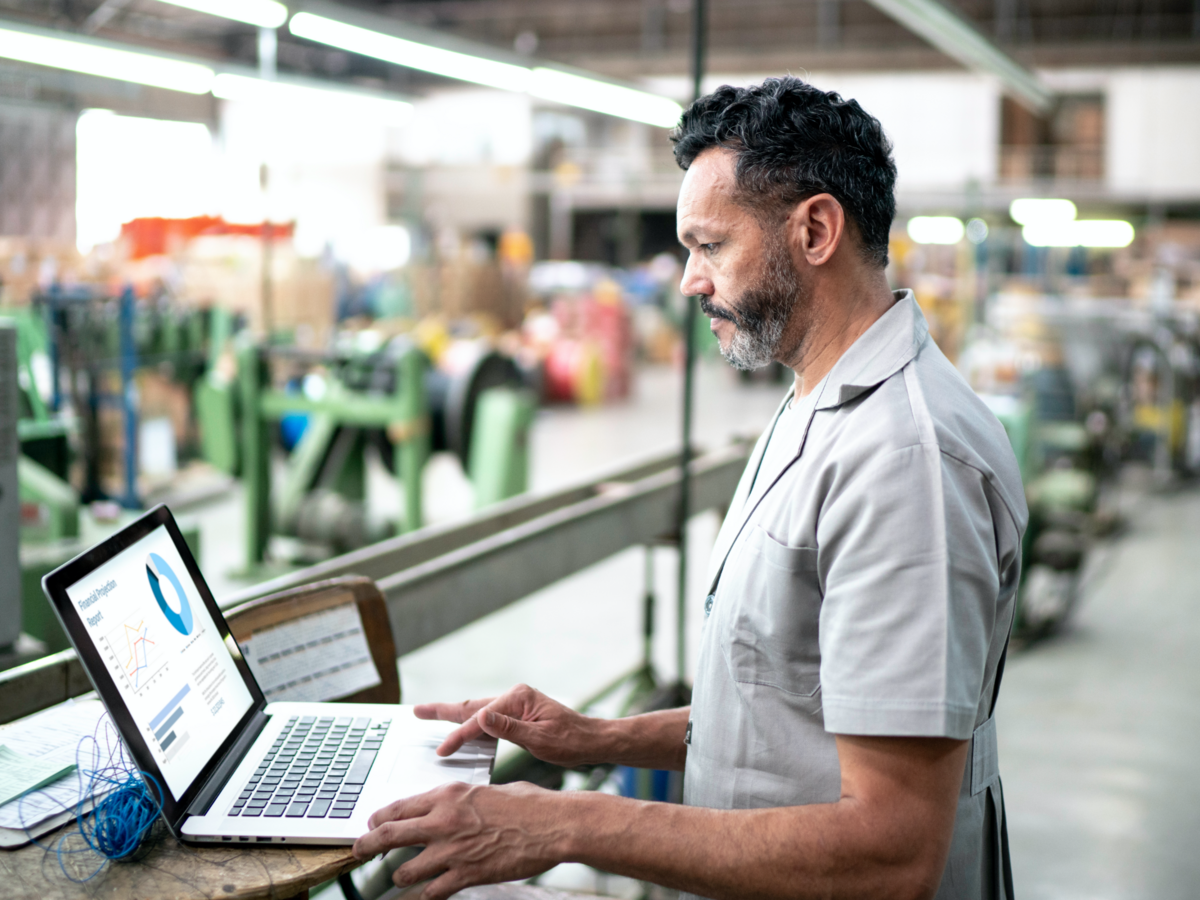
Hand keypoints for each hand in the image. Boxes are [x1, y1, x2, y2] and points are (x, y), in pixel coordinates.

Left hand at [353, 781, 567, 899]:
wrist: (553, 825)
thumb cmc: (528, 804)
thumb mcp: (486, 791)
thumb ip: (462, 801)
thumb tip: (451, 807)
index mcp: (448, 796)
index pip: (399, 807)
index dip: (380, 818)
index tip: (372, 823)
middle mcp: (444, 821)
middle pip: (389, 835)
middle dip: (367, 845)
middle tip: (357, 851)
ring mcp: (453, 851)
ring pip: (405, 870)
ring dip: (400, 876)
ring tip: (402, 877)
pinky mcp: (467, 875)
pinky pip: (433, 892)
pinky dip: (427, 895)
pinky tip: (428, 894)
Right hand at [414, 684, 607, 766]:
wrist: (592, 741)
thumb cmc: (571, 742)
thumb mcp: (541, 740)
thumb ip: (510, 729)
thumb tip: (482, 716)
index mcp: (519, 698)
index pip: (481, 719)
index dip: (460, 736)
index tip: (442, 750)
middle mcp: (515, 696)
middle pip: (472, 706)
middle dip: (443, 711)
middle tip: (416, 711)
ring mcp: (516, 704)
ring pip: (477, 711)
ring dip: (453, 715)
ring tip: (428, 715)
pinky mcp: (517, 714)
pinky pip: (487, 718)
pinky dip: (470, 723)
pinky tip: (461, 729)